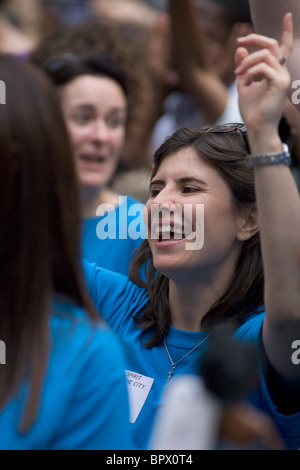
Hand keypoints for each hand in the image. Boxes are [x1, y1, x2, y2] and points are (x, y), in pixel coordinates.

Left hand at [234, 13, 292, 137]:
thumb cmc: (252, 111)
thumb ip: (243, 67)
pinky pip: (263, 68)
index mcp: (276, 72)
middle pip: (272, 44)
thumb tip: (240, 49)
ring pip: (265, 55)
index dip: (286, 31)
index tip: (287, 16)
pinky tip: (245, 83)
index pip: (284, 48)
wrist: (257, 128)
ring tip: (238, 75)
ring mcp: (282, 77)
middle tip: (239, 41)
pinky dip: (250, 72)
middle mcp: (282, 72)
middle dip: (255, 39)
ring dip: (247, 62)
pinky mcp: (279, 83)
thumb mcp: (243, 84)